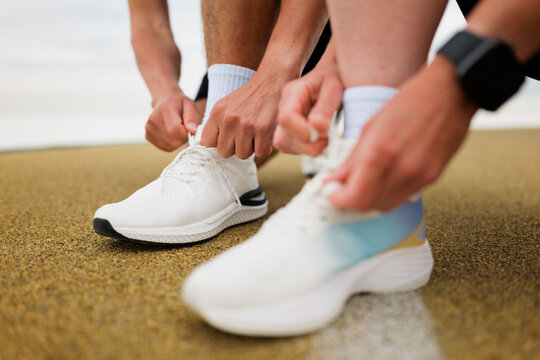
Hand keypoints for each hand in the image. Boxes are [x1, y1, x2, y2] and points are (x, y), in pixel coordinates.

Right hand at [145, 89, 199, 151]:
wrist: (165, 102)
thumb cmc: (180, 104)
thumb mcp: (190, 105)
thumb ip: (192, 117)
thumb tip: (192, 130)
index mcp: (164, 110)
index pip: (176, 130)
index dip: (186, 133)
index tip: (189, 127)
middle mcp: (153, 120)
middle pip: (173, 140)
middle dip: (183, 138)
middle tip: (184, 128)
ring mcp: (149, 129)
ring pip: (170, 146)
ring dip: (178, 141)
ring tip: (177, 130)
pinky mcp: (148, 136)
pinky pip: (165, 147)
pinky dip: (172, 144)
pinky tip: (171, 134)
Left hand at [200, 71, 285, 158]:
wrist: (271, 83)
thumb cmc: (249, 97)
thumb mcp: (225, 105)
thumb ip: (215, 124)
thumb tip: (203, 143)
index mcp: (217, 113)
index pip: (207, 142)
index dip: (218, 143)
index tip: (227, 138)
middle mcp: (229, 119)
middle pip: (224, 152)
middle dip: (234, 147)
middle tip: (243, 136)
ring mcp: (246, 126)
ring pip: (242, 154)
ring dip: (250, 148)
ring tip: (255, 134)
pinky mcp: (263, 130)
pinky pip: (260, 153)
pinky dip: (265, 148)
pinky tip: (265, 136)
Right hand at [273, 64, 342, 155]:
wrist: (329, 78)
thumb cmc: (333, 80)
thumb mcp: (334, 88)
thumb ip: (326, 107)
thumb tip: (317, 127)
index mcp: (293, 92)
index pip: (286, 118)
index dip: (302, 132)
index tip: (322, 134)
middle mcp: (282, 107)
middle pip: (282, 138)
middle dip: (307, 144)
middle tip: (327, 136)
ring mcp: (282, 120)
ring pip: (284, 145)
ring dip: (307, 148)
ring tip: (324, 136)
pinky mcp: (286, 131)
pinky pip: (289, 148)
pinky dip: (306, 148)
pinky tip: (317, 137)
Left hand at [327, 56, 477, 211]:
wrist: (452, 93)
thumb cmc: (411, 101)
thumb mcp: (371, 126)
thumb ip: (352, 159)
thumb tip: (334, 179)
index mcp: (380, 151)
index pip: (354, 196)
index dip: (338, 199)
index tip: (331, 192)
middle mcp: (401, 168)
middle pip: (368, 206)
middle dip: (350, 202)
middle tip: (342, 190)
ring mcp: (419, 176)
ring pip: (385, 206)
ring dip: (368, 200)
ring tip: (361, 184)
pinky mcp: (433, 177)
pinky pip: (403, 196)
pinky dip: (387, 193)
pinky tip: (382, 179)